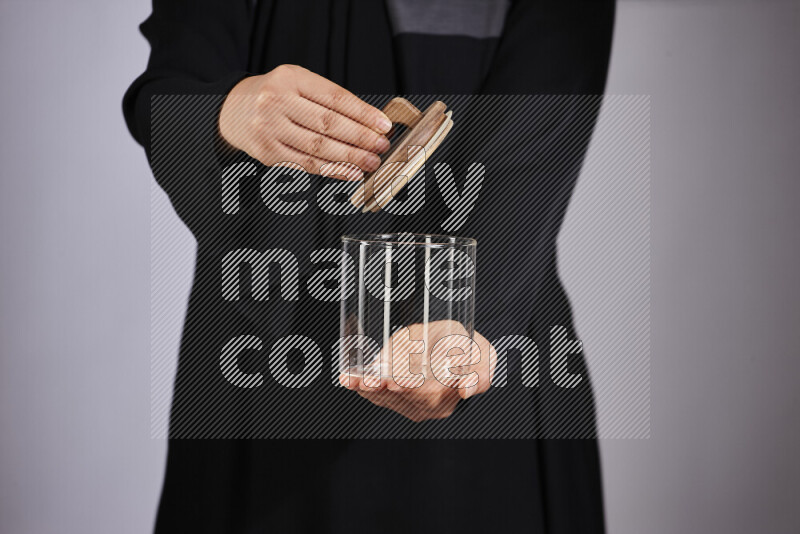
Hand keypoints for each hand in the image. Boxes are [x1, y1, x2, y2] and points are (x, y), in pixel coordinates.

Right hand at [219, 64, 391, 179]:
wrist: (234, 109)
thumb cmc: (276, 96)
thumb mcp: (299, 84)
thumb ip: (329, 100)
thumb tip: (370, 124)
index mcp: (289, 78)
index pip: (334, 98)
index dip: (363, 113)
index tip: (383, 125)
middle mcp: (276, 102)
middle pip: (328, 124)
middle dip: (360, 138)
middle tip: (381, 146)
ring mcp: (268, 129)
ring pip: (318, 147)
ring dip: (350, 157)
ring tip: (371, 162)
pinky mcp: (267, 153)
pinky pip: (306, 165)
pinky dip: (332, 170)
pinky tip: (350, 173)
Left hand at [339, 321, 496, 422]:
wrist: (460, 348)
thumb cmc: (469, 347)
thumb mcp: (483, 352)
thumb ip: (481, 371)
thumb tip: (468, 389)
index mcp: (452, 394)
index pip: (431, 395)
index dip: (412, 388)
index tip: (396, 382)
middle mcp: (432, 406)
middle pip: (404, 398)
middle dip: (383, 389)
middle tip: (367, 380)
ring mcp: (415, 406)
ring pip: (388, 398)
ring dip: (367, 389)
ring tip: (352, 379)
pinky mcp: (398, 400)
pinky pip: (379, 396)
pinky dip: (362, 387)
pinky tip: (348, 379)